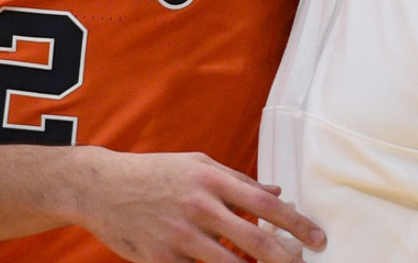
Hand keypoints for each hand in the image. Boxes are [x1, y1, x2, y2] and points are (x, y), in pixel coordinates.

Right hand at [72, 148, 324, 262]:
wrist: (99, 187)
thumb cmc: (152, 172)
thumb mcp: (195, 164)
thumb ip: (236, 180)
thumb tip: (275, 194)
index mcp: (210, 179)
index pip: (266, 204)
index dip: (297, 224)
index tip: (318, 239)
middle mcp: (198, 206)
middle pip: (255, 240)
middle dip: (286, 258)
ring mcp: (178, 236)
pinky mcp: (160, 260)